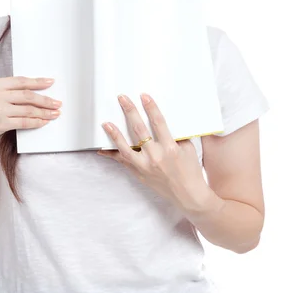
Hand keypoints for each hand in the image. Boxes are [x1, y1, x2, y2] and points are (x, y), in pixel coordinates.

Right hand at [0, 76, 62, 144]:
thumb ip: (4, 90)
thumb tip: (30, 91)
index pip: (21, 81)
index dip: (38, 82)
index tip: (51, 82)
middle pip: (27, 95)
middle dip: (46, 99)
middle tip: (58, 102)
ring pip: (28, 110)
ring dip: (45, 112)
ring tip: (55, 113)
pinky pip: (23, 122)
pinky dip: (36, 122)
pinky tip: (44, 122)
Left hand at [97, 93, 207, 211]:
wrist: (188, 195)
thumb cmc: (190, 170)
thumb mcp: (187, 149)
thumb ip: (176, 135)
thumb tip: (161, 121)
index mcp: (170, 149)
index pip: (158, 123)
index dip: (151, 108)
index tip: (143, 96)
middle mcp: (156, 157)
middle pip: (139, 130)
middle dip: (130, 112)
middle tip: (122, 99)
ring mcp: (145, 167)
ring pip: (125, 148)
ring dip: (114, 135)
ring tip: (106, 124)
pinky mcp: (139, 174)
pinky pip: (123, 162)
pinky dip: (112, 156)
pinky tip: (102, 150)